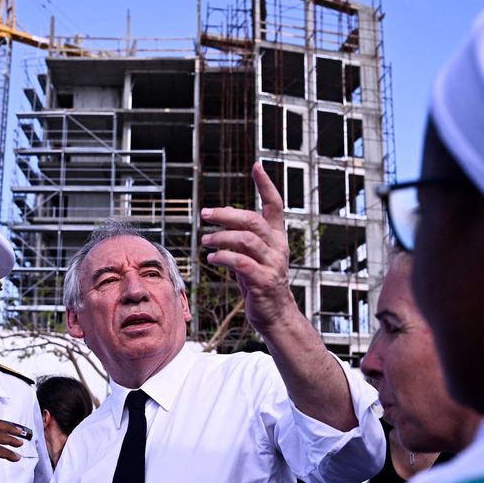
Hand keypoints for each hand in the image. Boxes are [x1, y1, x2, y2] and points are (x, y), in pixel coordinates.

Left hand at [200, 162, 298, 335]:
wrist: (275, 316)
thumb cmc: (260, 284)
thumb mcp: (252, 257)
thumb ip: (242, 240)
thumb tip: (220, 222)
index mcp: (277, 238)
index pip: (275, 206)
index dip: (266, 185)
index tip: (257, 166)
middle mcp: (278, 248)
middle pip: (253, 221)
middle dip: (227, 214)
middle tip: (205, 214)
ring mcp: (273, 264)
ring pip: (245, 240)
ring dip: (221, 237)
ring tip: (205, 240)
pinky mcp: (263, 281)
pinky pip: (241, 262)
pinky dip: (223, 257)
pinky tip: (212, 258)